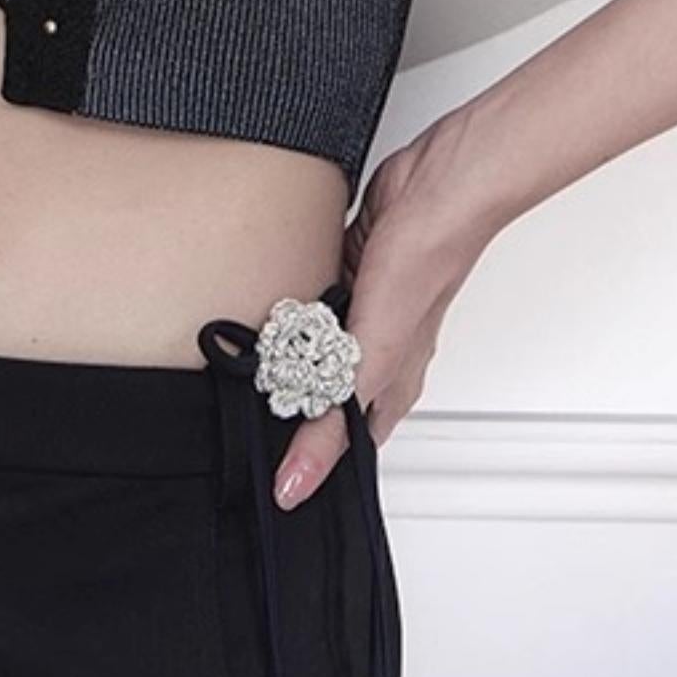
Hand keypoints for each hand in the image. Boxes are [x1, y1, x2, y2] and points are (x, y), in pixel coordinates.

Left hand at [273, 114, 499, 510]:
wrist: (434, 188)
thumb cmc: (426, 266)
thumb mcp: (370, 357)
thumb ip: (332, 418)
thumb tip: (299, 479)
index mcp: (390, 382)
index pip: (347, 442)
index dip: (314, 466)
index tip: (274, 488)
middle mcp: (375, 348)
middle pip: (324, 392)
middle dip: (289, 407)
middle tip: (243, 432)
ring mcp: (358, 306)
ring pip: (312, 344)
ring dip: (283, 351)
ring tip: (242, 371)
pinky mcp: (343, 268)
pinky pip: (306, 296)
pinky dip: (284, 304)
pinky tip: (264, 306)